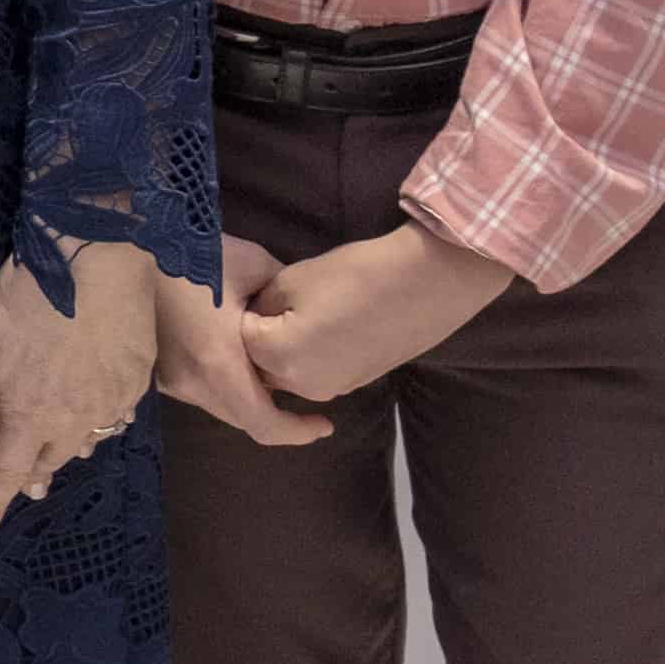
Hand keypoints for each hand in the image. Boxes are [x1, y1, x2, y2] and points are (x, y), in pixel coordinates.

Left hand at [0, 240, 154, 532]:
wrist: (94, 260)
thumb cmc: (28, 298)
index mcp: (29, 416)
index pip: (8, 475)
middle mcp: (73, 421)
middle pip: (51, 462)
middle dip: (34, 476)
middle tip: (26, 485)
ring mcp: (111, 404)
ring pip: (85, 442)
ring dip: (66, 451)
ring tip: (56, 458)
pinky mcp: (137, 383)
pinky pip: (113, 416)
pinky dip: (97, 422)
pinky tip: (92, 416)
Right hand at [151, 234, 330, 445]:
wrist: (127, 239)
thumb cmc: (193, 250)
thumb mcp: (255, 265)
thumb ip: (283, 299)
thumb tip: (298, 314)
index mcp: (218, 363)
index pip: (263, 424)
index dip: (298, 432)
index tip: (324, 423)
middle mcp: (190, 382)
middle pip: (242, 417)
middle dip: (275, 411)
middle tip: (302, 391)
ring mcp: (168, 377)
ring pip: (219, 404)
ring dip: (246, 395)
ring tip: (269, 370)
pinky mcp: (155, 368)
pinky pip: (199, 388)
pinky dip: (223, 383)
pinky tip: (233, 356)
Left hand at [238, 223, 514, 403]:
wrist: (426, 284)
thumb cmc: (353, 275)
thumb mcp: (289, 281)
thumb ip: (260, 307)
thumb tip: (252, 318)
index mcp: (280, 357)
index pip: (238, 337)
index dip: (243, 310)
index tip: (254, 290)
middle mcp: (303, 385)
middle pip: (258, 364)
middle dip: (258, 337)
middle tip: (273, 301)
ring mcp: (332, 388)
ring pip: (286, 372)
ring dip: (283, 347)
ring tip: (305, 309)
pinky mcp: (356, 383)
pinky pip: (314, 372)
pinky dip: (309, 353)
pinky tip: (327, 323)